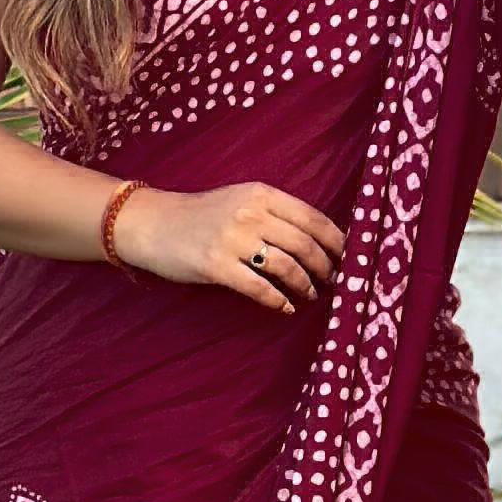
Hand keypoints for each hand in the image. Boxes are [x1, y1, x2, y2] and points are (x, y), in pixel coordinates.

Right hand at [112, 178, 345, 316]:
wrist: (152, 223)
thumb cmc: (201, 215)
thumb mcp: (240, 200)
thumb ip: (274, 213)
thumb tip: (318, 239)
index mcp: (261, 194)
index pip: (312, 218)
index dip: (336, 241)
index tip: (349, 257)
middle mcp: (250, 213)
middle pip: (304, 244)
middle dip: (325, 266)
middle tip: (333, 280)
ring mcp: (232, 239)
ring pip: (286, 267)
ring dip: (305, 285)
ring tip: (311, 294)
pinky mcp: (216, 265)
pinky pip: (258, 288)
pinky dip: (277, 301)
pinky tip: (284, 307)